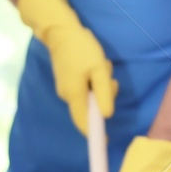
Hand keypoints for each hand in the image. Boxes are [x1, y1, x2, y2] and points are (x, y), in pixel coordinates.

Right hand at [17, 0, 116, 136]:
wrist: (60, 30)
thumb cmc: (81, 48)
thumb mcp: (99, 69)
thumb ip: (103, 93)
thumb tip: (107, 116)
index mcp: (75, 95)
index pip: (84, 125)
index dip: (95, 136)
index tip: (107, 141)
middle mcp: (67, 96)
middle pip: (89, 110)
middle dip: (104, 99)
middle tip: (110, 79)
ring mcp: (65, 88)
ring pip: (89, 98)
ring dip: (100, 86)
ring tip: (102, 66)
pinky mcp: (67, 81)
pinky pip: (84, 89)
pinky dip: (93, 81)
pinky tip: (95, 65)